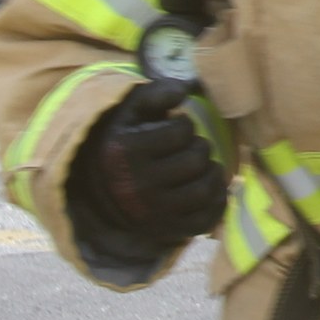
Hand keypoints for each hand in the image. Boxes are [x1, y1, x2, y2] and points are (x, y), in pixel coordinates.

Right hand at [73, 79, 228, 247]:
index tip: (175, 128)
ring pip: (205, 190)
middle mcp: (137, 186)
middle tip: (189, 148)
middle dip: (199, 148)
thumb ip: (155, 93)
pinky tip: (210, 187)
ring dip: (211, 173)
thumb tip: (185, 88)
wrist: (102, 186)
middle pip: (196, 160)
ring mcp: (152, 213)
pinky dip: (217, 202)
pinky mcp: (166, 231)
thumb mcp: (130, 111)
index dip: (184, 126)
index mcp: (126, 152)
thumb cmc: (125, 140)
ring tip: (200, 166)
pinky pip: (207, 219)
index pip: (181, 132)